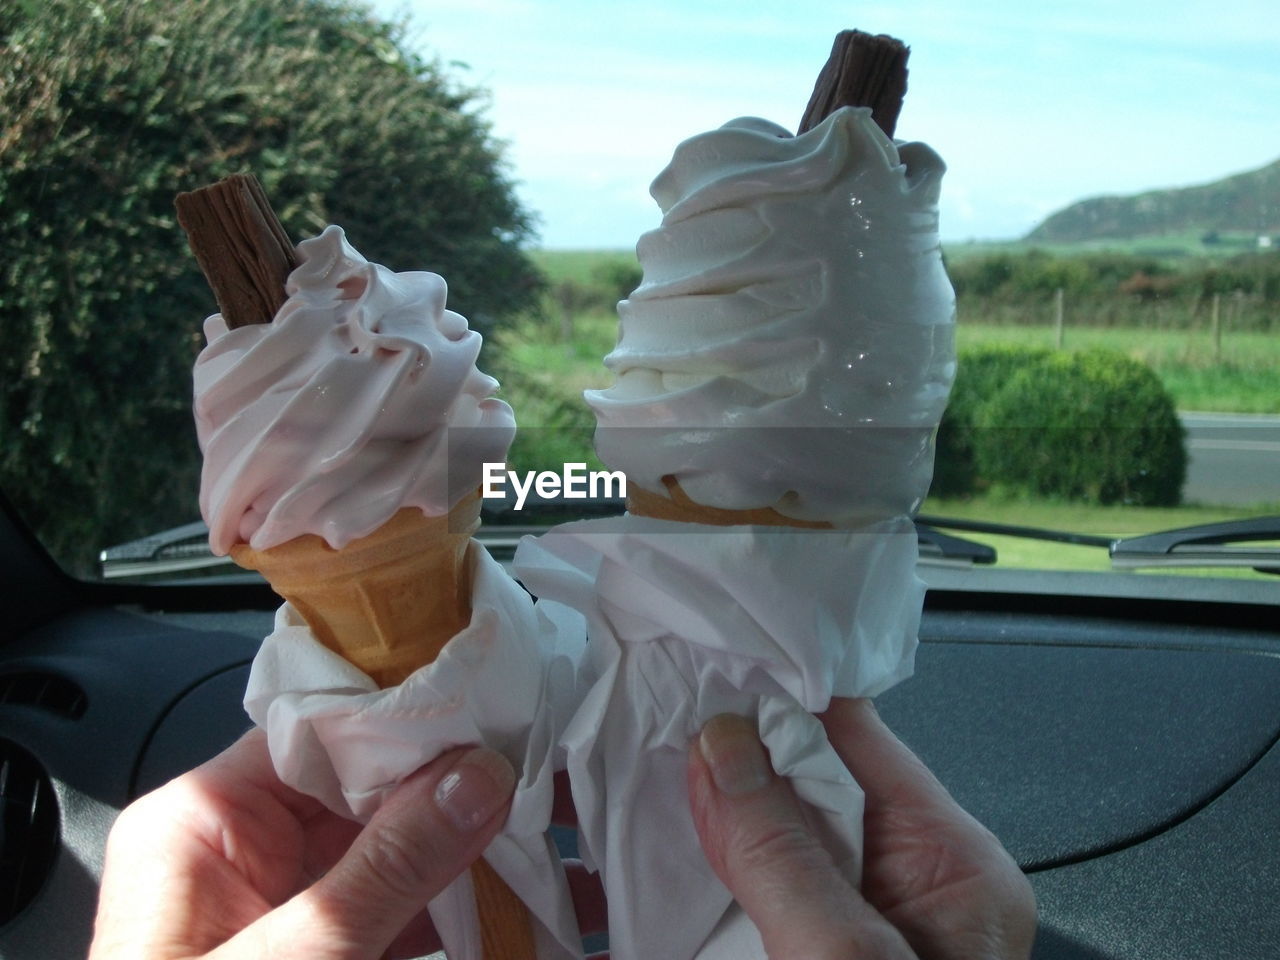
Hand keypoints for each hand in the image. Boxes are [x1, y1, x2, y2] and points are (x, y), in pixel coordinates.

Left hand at [90, 728, 515, 959]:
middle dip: (454, 786)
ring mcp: (289, 903)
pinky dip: (456, 908)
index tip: (487, 712)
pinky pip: (399, 909)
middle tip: (537, 774)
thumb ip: (390, 865)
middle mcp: (244, 848)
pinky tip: (516, 901)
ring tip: (546, 834)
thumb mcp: (298, 955)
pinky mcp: (325, 950)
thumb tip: (476, 778)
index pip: (317, 731)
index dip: (405, 717)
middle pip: (367, 789)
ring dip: (468, 849)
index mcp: (204, 821)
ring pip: (394, 849)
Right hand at [688, 700, 1035, 959]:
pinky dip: (716, 879)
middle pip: (810, 790)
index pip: (863, 740)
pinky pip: (762, 897)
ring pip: (777, 843)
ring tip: (654, 781)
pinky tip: (671, 854)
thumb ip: (783, 857)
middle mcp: (915, 891)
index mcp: (958, 870)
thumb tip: (725, 749)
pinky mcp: (816, 953)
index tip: (715, 669)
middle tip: (665, 732)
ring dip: (719, 820)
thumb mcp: (846, 957)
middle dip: (740, 763)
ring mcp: (862, 927)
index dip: (786, 699)